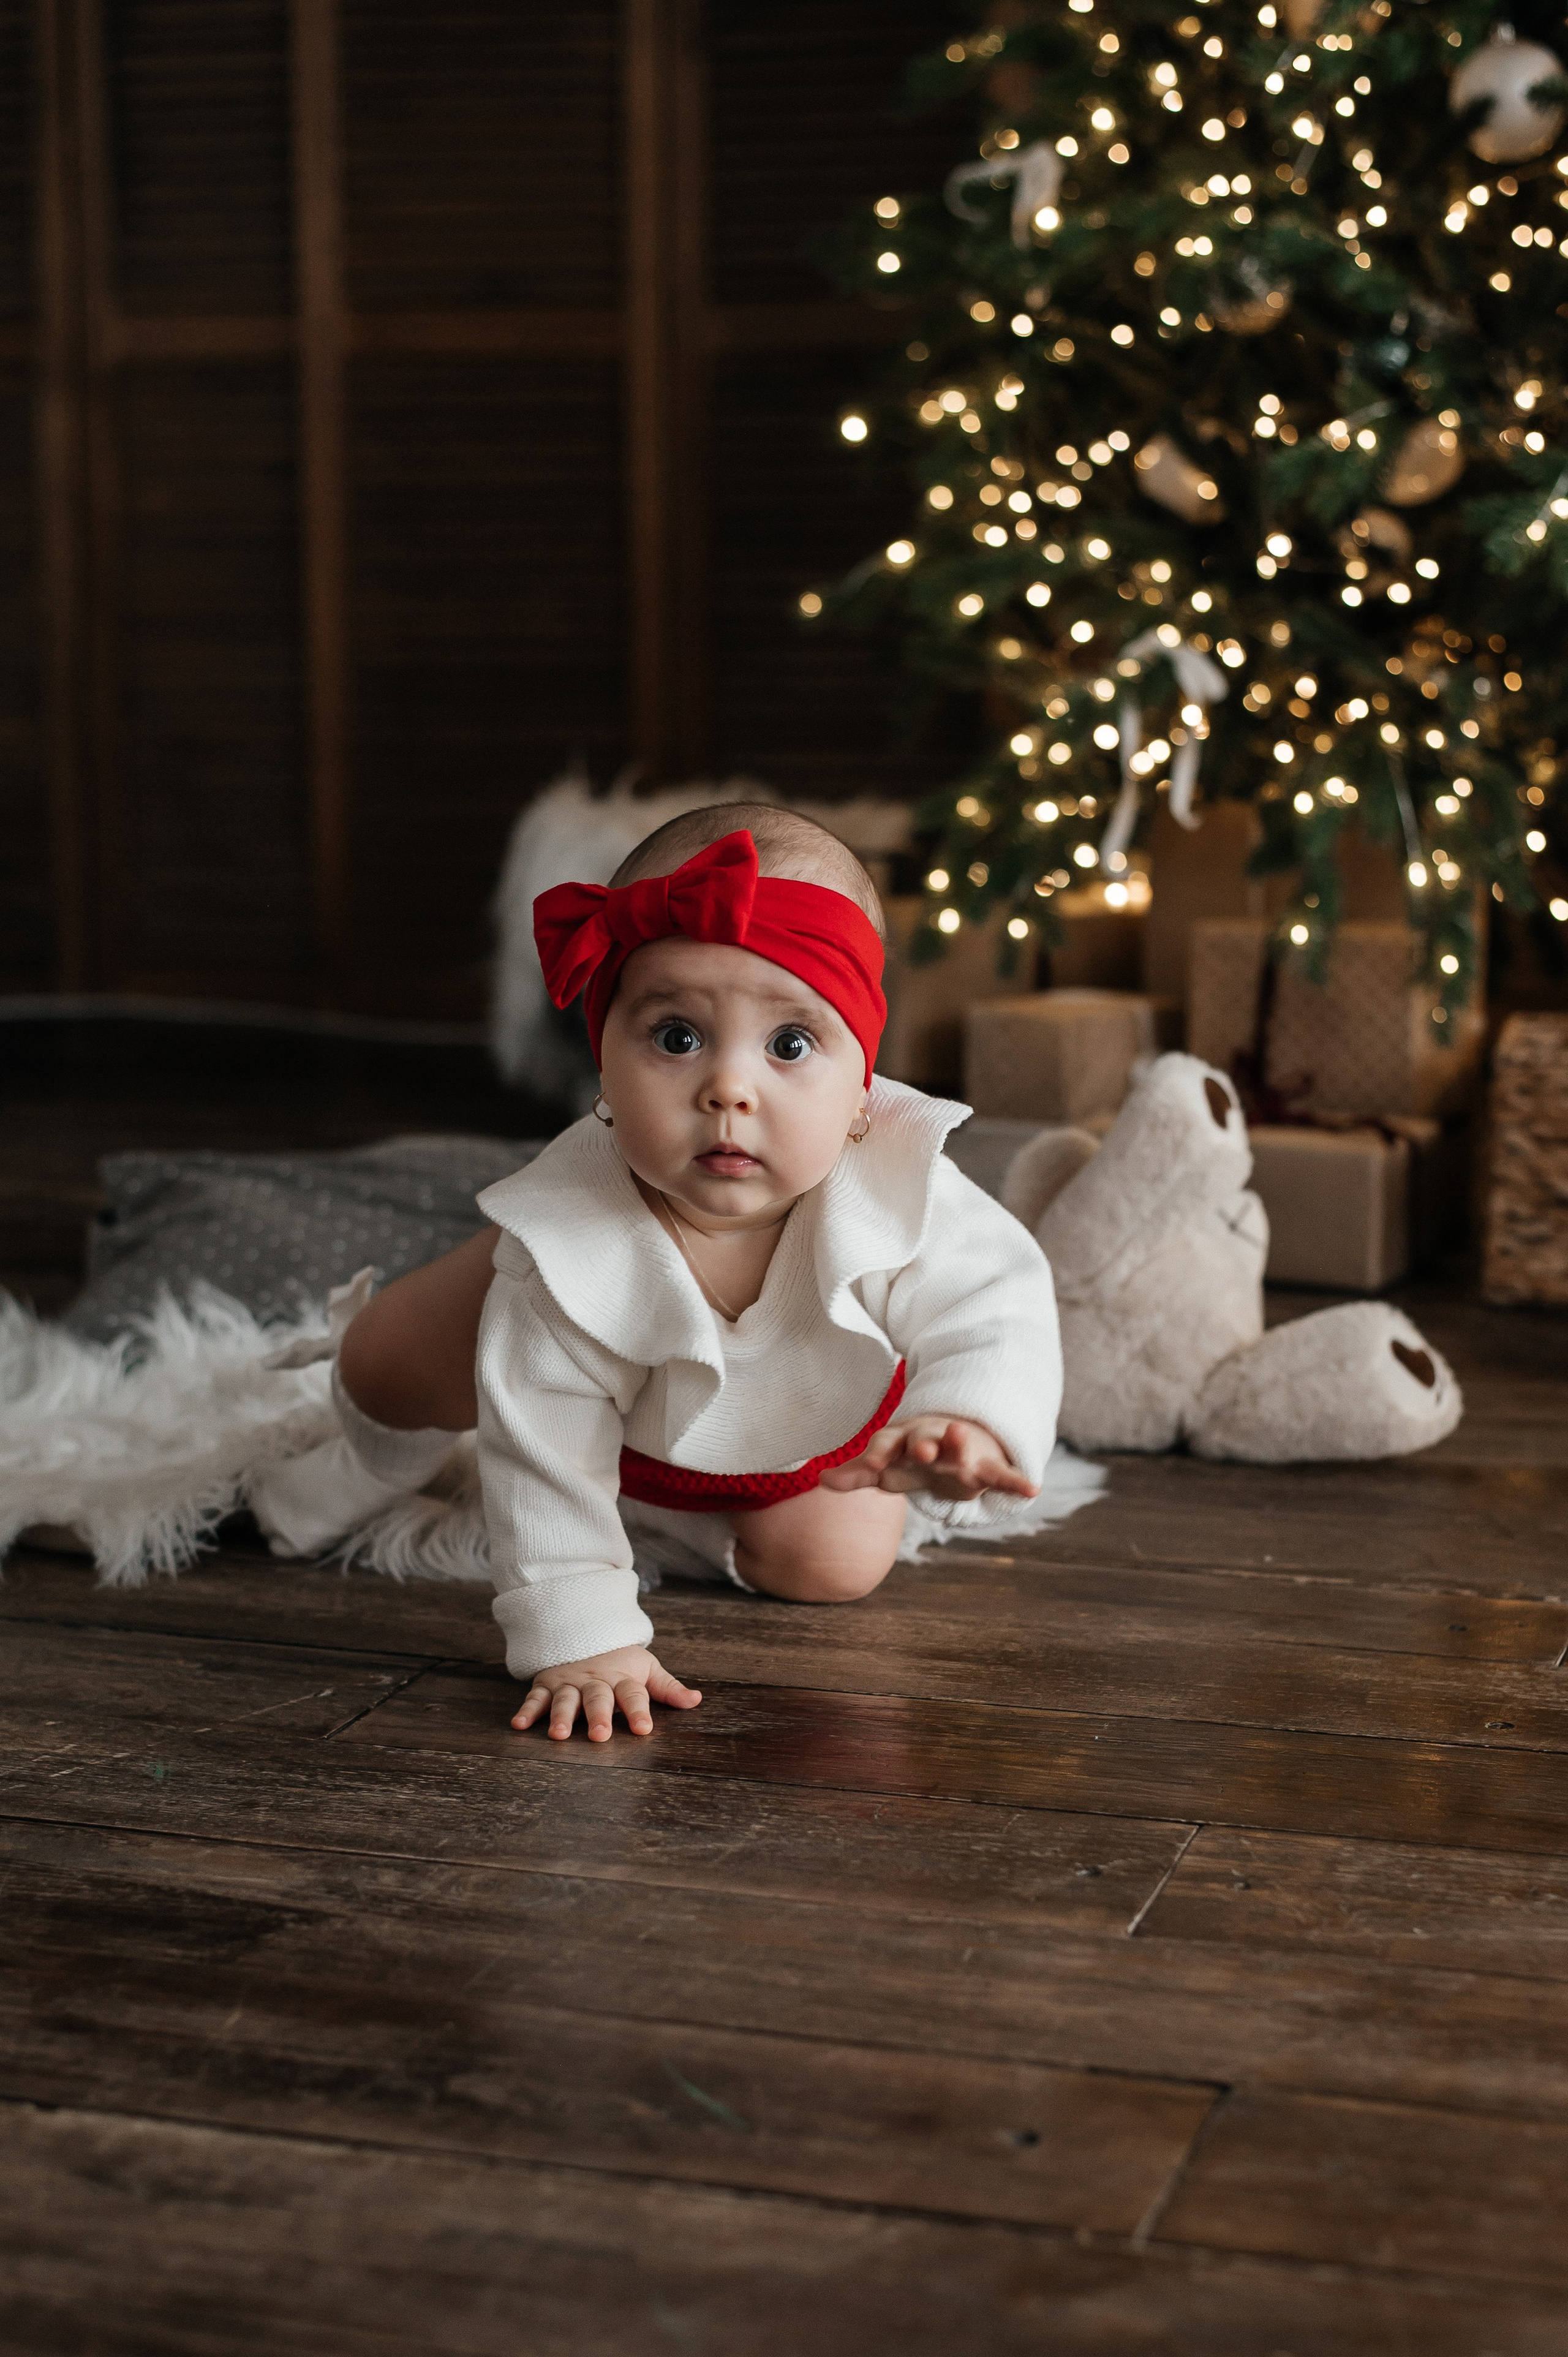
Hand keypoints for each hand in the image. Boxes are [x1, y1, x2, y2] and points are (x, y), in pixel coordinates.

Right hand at [510, 1645, 700, 1743]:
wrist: (584, 1630)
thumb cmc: (620, 1660)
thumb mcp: (646, 1668)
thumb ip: (668, 1688)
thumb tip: (696, 1701)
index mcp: (622, 1678)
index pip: (633, 1695)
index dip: (639, 1711)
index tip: (643, 1728)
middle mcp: (595, 1681)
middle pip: (597, 1698)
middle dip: (598, 1715)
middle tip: (600, 1735)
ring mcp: (569, 1683)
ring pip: (565, 1700)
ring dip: (562, 1716)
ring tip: (559, 1735)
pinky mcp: (547, 1685)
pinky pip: (535, 1697)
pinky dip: (527, 1710)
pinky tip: (519, 1725)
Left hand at [819, 1415, 1036, 1503]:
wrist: (957, 1441)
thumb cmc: (915, 1458)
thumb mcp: (889, 1467)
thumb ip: (859, 1473)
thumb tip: (821, 1480)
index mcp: (904, 1441)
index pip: (887, 1443)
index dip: (880, 1452)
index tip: (873, 1463)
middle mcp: (932, 1440)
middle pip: (923, 1439)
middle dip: (921, 1444)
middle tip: (921, 1449)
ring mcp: (961, 1451)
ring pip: (960, 1447)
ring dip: (960, 1443)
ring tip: (961, 1435)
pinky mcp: (987, 1466)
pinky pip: (1003, 1474)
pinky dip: (1017, 1482)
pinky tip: (1032, 1490)